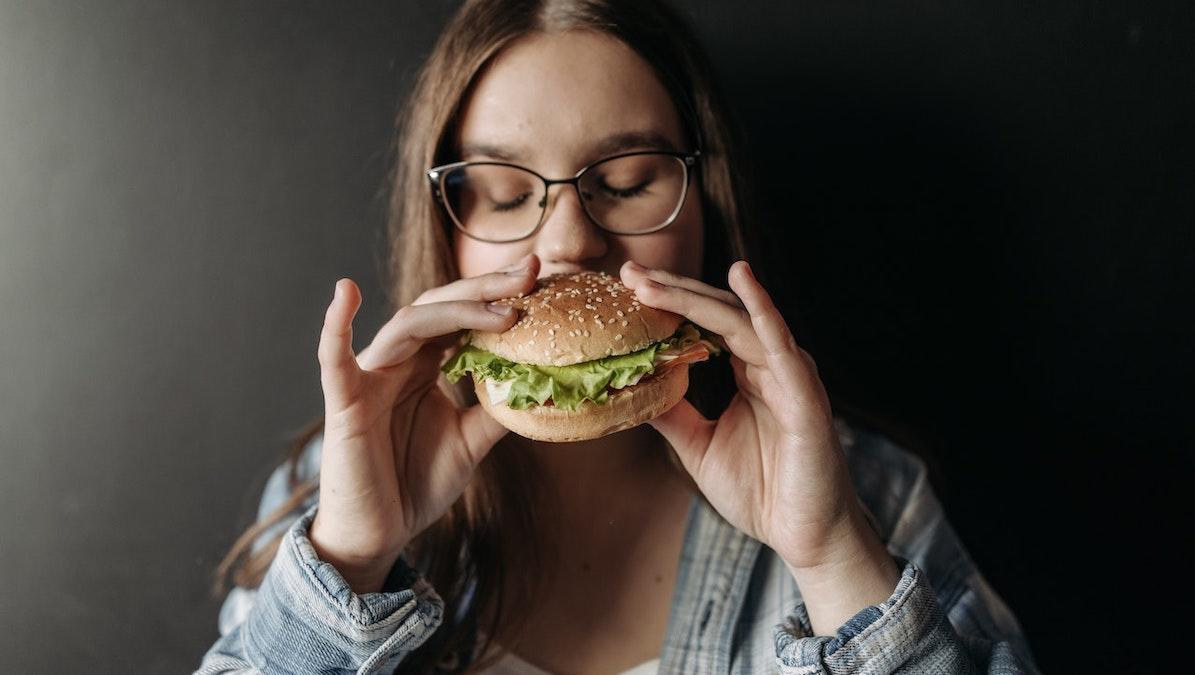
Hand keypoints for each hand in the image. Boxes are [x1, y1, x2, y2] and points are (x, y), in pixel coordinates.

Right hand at [309, 254, 538, 592]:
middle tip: (530, 271)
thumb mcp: (471, 441)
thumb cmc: (416, 483)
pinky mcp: (345, 402)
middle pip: (441, 307)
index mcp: (425, 364)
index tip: (541, 279)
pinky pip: (334, 359)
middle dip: (485, 287)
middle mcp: (398, 361)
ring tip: (502, 306)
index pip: (463, 316)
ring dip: (455, 309)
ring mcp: (370, 377)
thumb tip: (542, 383)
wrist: (379, 533)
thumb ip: (498, 409)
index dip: (498, 295)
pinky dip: (336, 325)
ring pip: (409, 324)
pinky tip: (347, 292)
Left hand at [621, 260, 898, 632]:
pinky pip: (781, 344)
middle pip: (718, 310)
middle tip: (629, 271)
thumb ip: (672, 413)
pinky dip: (762, 309)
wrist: (804, 536)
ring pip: (740, 319)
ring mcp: (789, 374)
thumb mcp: (699, 445)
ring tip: (654, 281)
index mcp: (749, 371)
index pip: (704, 323)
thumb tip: (632, 386)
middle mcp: (770, 363)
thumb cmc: (761, 491)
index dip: (668, 302)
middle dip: (672, 290)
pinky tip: (742, 279)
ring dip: (695, 297)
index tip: (626, 285)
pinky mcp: (805, 393)